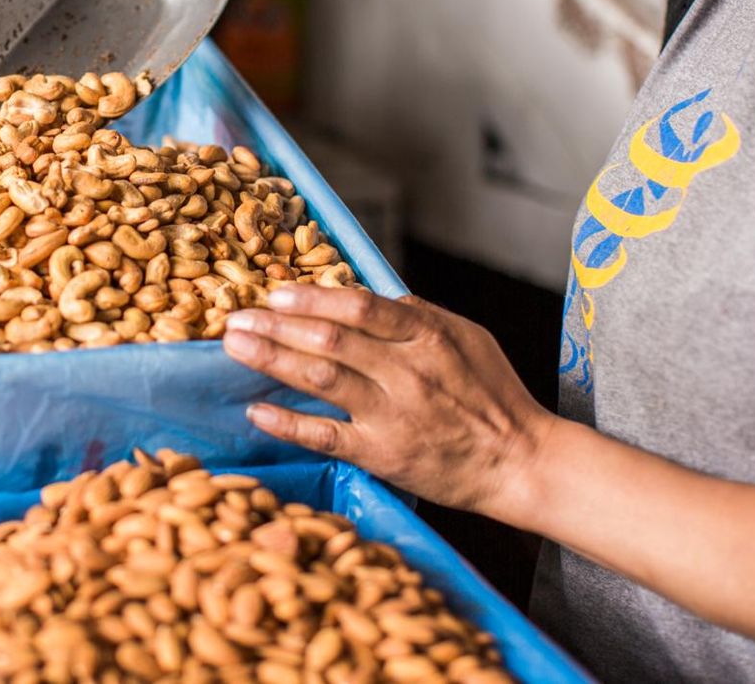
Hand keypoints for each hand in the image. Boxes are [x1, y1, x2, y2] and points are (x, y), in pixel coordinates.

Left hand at [223, 285, 555, 516]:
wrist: (520, 462)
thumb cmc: (494, 395)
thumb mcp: (467, 337)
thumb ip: (418, 314)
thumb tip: (369, 294)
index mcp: (427, 336)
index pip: (359, 306)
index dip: (312, 297)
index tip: (275, 292)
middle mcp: (406, 372)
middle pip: (329, 339)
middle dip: (275, 324)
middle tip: (234, 316)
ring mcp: (392, 414)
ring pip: (320, 379)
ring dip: (271, 360)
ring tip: (234, 347)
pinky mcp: (382, 454)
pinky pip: (325, 436)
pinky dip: (287, 423)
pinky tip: (256, 410)